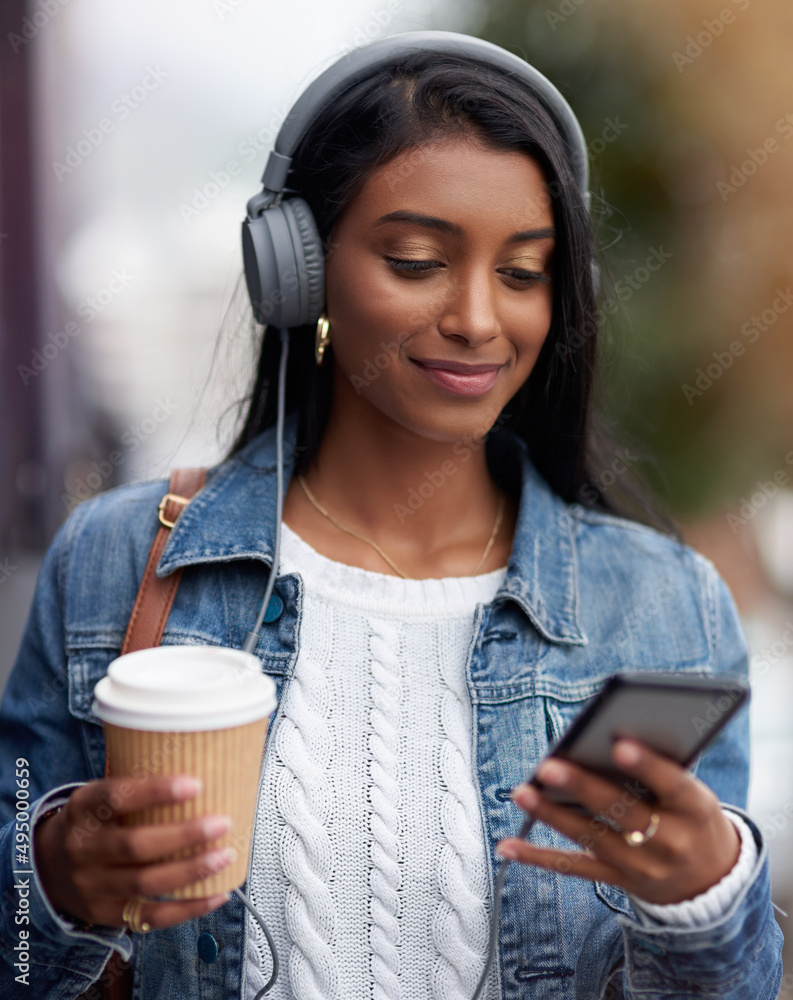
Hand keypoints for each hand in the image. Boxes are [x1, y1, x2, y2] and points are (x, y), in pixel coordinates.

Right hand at [34, 776, 233, 929]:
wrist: (49, 867)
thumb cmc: (95, 821)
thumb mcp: (100, 795)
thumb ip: (136, 785)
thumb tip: (200, 765)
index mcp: (84, 809)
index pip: (116, 797)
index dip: (156, 791)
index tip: (196, 784)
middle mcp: (84, 848)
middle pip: (135, 845)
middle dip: (184, 836)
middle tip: (222, 823)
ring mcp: (93, 886)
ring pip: (146, 883)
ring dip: (191, 871)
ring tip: (225, 856)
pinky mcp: (108, 914)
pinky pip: (151, 916)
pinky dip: (188, 909)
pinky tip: (217, 894)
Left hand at [496, 739, 740, 904]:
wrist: (710, 878)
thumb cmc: (689, 812)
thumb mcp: (691, 791)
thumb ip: (657, 768)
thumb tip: (603, 737)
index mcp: (695, 810)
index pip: (672, 785)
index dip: (646, 765)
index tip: (619, 743)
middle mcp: (670, 841)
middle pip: (622, 812)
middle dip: (582, 788)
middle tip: (548, 767)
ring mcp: (643, 866)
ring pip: (591, 837)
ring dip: (552, 815)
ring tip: (521, 793)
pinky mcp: (618, 879)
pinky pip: (574, 868)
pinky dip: (538, 857)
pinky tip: (508, 845)